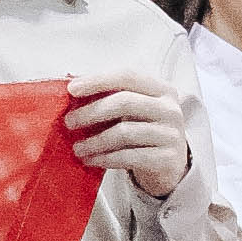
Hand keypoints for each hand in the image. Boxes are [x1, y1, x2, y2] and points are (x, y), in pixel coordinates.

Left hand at [63, 77, 191, 200]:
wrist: (171, 164)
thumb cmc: (144, 130)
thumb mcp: (134, 109)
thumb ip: (110, 95)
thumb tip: (72, 83)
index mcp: (162, 89)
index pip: (128, 76)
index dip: (99, 80)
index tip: (72, 89)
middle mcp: (170, 109)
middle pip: (125, 102)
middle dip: (92, 112)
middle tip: (70, 122)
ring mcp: (171, 135)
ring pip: (124, 132)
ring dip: (94, 141)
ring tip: (77, 148)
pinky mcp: (167, 159)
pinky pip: (128, 157)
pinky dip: (104, 158)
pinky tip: (90, 160)